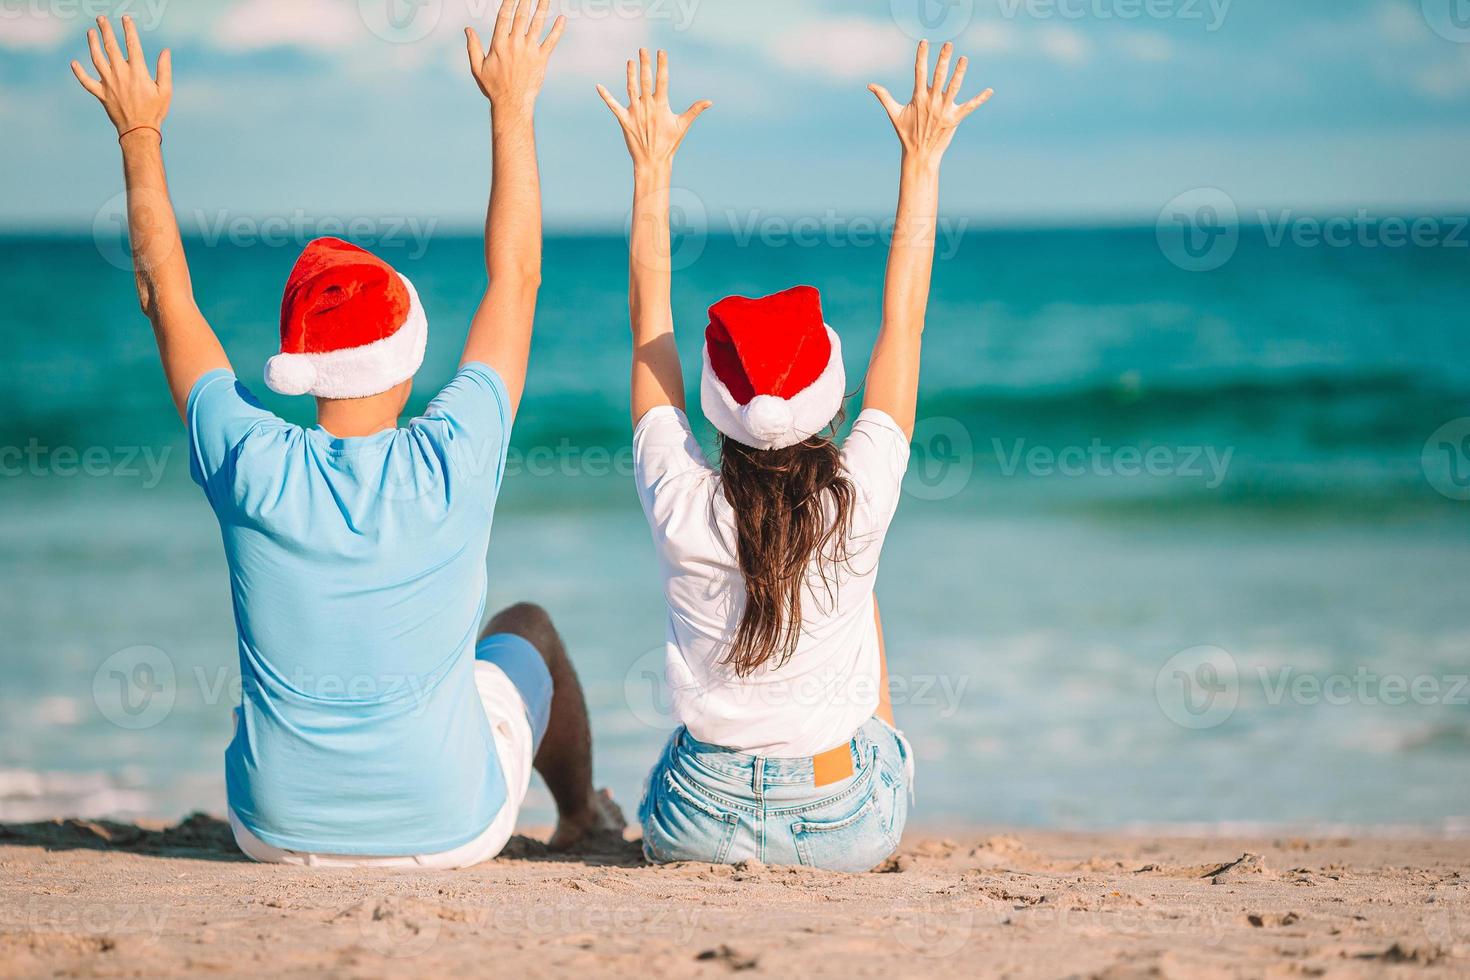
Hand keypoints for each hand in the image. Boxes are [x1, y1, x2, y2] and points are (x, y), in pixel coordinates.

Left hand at [70, 15, 170, 136]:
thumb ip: (164, 69)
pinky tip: (74, 63)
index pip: (132, 45)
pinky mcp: (101, 94)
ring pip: (96, 59)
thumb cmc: (155, 111)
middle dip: (105, 31)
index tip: (125, 19)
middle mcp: (121, 74)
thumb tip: (165, 51)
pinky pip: (86, 81)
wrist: (139, 131)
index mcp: (138, 72)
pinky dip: (79, 72)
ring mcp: (109, 83)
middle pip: (110, 47)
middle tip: (101, 19)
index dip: (128, 30)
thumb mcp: (166, 91)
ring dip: (92, 44)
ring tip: (90, 32)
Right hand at [466, 0, 565, 118]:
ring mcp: (529, 51)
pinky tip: (562, 19)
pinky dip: (557, 30)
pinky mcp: (541, 60)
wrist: (512, 104)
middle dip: (526, 0)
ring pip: (537, 24)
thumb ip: (473, 47)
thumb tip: (467, 29)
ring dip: (542, 8)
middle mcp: (515, 45)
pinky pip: (551, 42)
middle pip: (521, 16)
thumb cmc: (494, 88)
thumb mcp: (477, 68)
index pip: (504, 16)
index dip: (509, 2)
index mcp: (498, 44)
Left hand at [596, 49, 711, 174]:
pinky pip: (613, 106)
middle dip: (645, 64)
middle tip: (643, 49)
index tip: (661, 52)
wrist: (652, 161)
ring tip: (630, 61)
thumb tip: (709, 102)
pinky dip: (606, 96)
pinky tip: (598, 86)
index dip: (662, 65)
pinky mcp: (624, 120)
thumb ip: (694, 110)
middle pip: (645, 80)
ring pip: (631, 89)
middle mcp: (647, 106)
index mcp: (661, 105)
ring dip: (630, 74)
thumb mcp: (682, 126)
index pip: (662, 80)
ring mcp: (634, 112)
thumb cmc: (669, 144)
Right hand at [869, 41, 991, 164]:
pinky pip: (969, 107)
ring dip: (959, 73)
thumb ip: (884, 96)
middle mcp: (932, 101)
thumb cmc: (906, 133)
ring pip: (954, 87)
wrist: (920, 155)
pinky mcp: (954, 119)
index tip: (924, 42)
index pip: (919, 72)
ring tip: (964, 59)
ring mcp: (944, 110)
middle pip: (938, 76)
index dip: (921, 56)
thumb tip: (869, 86)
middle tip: (948, 44)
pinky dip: (980, 99)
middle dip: (943, 59)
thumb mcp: (894, 113)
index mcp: (918, 97)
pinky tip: (990, 91)